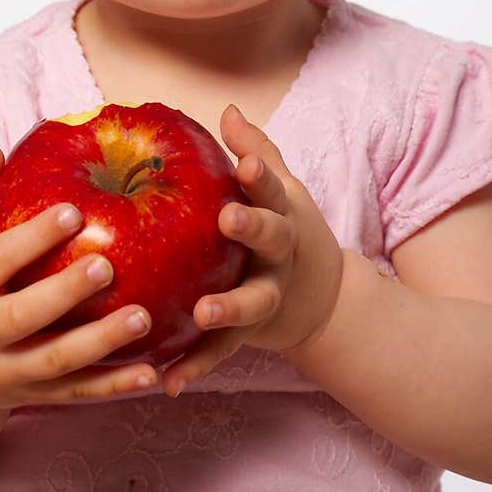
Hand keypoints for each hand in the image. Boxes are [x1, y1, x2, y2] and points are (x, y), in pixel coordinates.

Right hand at [0, 143, 159, 409]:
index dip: (32, 237)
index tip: (74, 210)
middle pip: (23, 317)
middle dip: (65, 293)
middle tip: (109, 265)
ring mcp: (8, 371)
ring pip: (56, 362)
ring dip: (101, 344)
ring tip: (143, 318)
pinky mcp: (34, 397)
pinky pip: (76, 394)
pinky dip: (113, 387)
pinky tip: (151, 374)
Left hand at [160, 104, 342, 396]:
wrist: (322, 297)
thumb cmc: (286, 228)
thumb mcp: (282, 189)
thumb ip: (256, 151)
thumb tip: (228, 108)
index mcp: (282, 214)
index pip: (273, 187)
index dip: (261, 173)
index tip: (246, 161)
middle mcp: (280, 254)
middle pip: (272, 239)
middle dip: (252, 228)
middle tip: (229, 219)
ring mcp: (268, 295)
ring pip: (251, 303)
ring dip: (228, 307)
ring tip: (203, 311)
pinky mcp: (251, 333)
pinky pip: (223, 352)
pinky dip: (197, 367)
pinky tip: (169, 382)